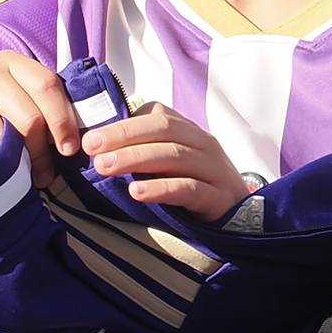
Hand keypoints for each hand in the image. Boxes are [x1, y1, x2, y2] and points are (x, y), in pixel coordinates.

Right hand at [0, 52, 82, 190]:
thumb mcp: (15, 110)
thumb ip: (42, 112)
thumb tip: (79, 141)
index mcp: (9, 63)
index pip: (47, 85)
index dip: (64, 120)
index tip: (71, 149)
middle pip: (30, 116)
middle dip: (43, 152)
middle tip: (46, 175)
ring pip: (4, 138)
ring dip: (17, 167)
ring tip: (19, 178)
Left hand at [82, 104, 255, 220]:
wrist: (241, 218)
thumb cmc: (196, 187)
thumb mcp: (172, 164)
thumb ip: (144, 152)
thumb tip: (97, 150)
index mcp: (189, 131)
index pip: (158, 114)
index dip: (123, 123)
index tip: (90, 137)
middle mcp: (203, 144)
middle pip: (164, 129)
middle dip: (124, 136)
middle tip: (91, 148)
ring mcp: (214, 169)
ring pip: (175, 155)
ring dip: (136, 158)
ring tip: (105, 167)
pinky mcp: (218, 197)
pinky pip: (189, 188)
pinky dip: (161, 188)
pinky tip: (136, 192)